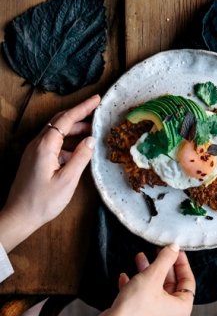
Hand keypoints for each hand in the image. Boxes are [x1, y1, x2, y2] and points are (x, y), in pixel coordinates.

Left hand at [0, 95, 100, 252]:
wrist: (20, 216)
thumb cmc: (42, 202)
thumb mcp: (67, 181)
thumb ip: (81, 158)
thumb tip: (91, 140)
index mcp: (45, 146)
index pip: (66, 119)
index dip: (83, 108)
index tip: (97, 100)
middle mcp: (37, 144)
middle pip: (60, 121)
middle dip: (79, 114)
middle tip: (97, 111)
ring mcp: (34, 151)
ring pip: (56, 132)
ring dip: (74, 128)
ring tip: (92, 130)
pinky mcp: (34, 159)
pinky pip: (53, 143)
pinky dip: (67, 142)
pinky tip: (78, 151)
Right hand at [74, 244, 195, 315]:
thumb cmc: (137, 306)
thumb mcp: (153, 276)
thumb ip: (165, 259)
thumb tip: (175, 247)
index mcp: (182, 309)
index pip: (188, 281)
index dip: (182, 263)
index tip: (175, 250)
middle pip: (171, 285)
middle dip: (162, 266)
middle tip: (157, 250)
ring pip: (155, 291)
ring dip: (147, 274)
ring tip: (139, 258)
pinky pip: (142, 300)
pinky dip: (135, 287)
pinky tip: (125, 276)